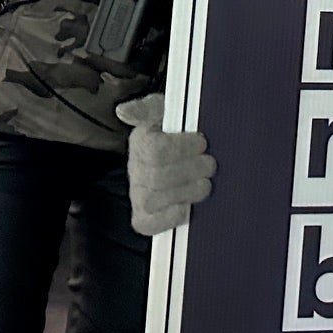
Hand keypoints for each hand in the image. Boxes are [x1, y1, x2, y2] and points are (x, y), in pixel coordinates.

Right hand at [117, 93, 216, 234]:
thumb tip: (124, 110)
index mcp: (140, 142)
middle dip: (191, 170)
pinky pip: (151, 224)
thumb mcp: (164, 112)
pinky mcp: (143, 219)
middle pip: (159, 177)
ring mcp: (138, 196)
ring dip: (188, 192)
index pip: (156, 150)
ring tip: (204, 183)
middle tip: (209, 164)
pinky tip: (186, 205)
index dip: (183, 147)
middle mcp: (135, 171)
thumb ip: (148, 108)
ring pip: (157, 199)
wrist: (171, 160)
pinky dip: (172, 216)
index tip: (201, 143)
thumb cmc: (171, 134)